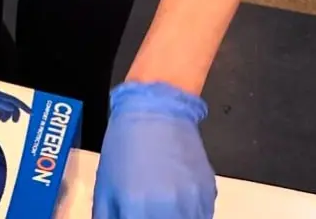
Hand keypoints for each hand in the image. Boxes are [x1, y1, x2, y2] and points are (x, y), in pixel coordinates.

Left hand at [92, 82, 215, 218]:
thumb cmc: (126, 143)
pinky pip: (201, 215)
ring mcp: (194, 203)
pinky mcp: (209, 193)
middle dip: (155, 218)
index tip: (132, 215)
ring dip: (175, 217)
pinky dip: (190, 213)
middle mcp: (171, 211)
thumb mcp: (105, 184)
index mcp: (138, 209)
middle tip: (145, 210)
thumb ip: (107, 217)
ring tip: (161, 205)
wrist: (157, 107)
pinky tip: (177, 198)